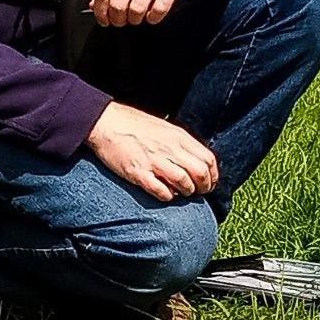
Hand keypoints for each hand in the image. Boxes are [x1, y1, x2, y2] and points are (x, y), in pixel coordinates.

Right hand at [86, 101, 219, 201]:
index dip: (213, 175)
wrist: (106, 122)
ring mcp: (154, 161)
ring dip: (187, 192)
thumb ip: (181, 143)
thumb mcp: (165, 128)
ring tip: (182, 193)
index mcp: (178, 137)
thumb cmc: (135, 125)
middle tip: (199, 192)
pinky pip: (161, 191)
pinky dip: (168, 196)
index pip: (208, 159)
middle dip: (204, 187)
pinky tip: (166, 194)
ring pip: (184, 182)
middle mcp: (170, 148)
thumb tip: (195, 160)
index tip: (209, 183)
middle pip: (200, 173)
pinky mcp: (139, 173)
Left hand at [93, 0, 211, 25]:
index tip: (104, 20)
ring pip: (137, 8)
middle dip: (118, 19)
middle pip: (118, 4)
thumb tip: (95, 3)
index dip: (100, 12)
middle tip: (121, 21)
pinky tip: (153, 15)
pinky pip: (159, 8)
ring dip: (135, 19)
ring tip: (137, 18)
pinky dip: (154, 18)